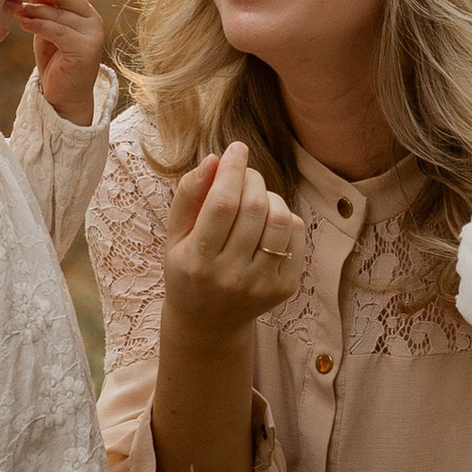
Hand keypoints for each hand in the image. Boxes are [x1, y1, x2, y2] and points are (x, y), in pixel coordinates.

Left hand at [15, 0, 106, 122]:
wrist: (64, 98)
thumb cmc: (55, 62)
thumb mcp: (47, 30)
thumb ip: (43, 8)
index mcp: (86, 12)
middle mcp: (93, 20)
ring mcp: (92, 35)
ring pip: (60, 14)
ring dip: (36, 9)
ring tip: (16, 6)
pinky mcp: (85, 50)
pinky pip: (58, 32)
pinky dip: (39, 25)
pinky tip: (23, 22)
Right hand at [161, 145, 305, 350]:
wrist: (208, 323)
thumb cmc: (188, 267)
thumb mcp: (175, 235)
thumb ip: (189, 195)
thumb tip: (214, 159)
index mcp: (197, 262)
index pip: (222, 204)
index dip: (232, 170)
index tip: (237, 148)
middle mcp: (230, 277)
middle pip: (253, 209)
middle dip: (251, 178)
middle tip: (245, 173)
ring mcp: (261, 285)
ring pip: (280, 220)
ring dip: (270, 196)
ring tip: (255, 198)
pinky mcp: (284, 288)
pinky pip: (296, 237)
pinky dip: (285, 217)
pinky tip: (267, 221)